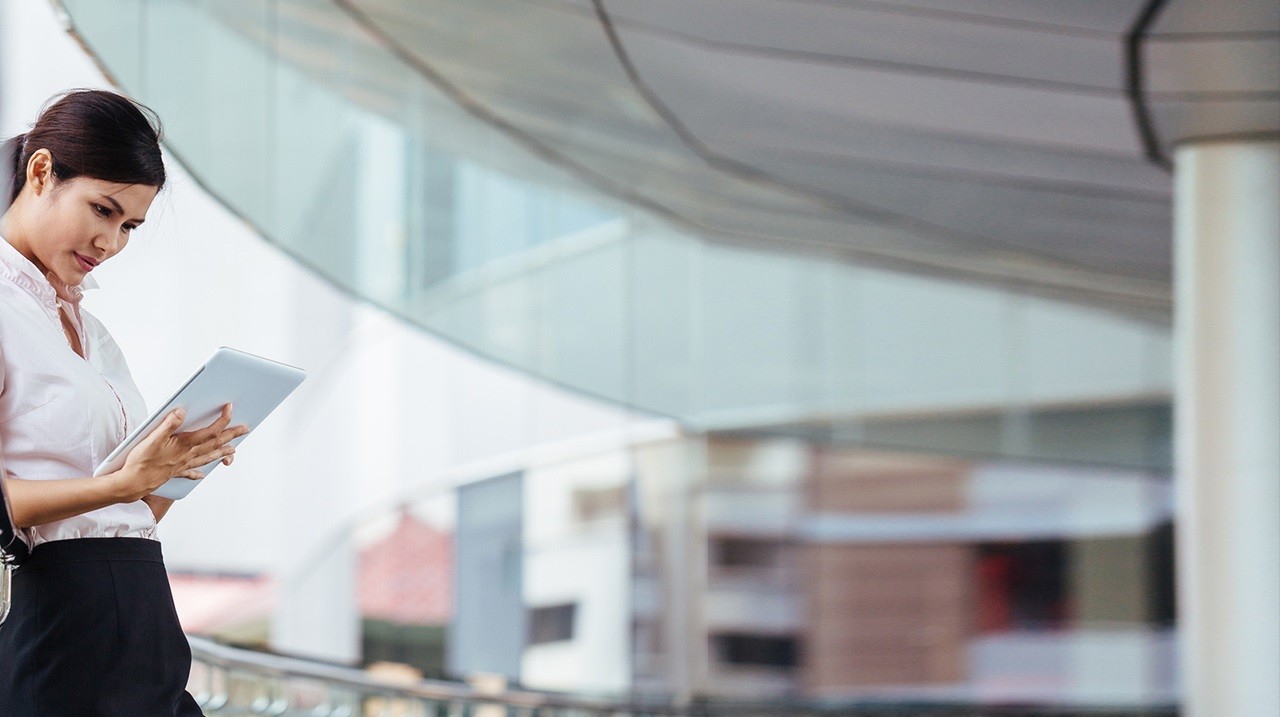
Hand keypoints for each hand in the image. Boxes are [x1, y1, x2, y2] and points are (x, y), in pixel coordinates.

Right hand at [110, 403, 247, 501]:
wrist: (132, 483)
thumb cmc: (141, 461)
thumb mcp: (152, 438)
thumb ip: (168, 424)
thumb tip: (182, 411)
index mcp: (185, 444)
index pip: (210, 431)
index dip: (223, 419)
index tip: (230, 408)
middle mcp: (188, 455)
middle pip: (215, 444)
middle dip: (232, 435)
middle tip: (245, 429)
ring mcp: (183, 465)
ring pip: (208, 457)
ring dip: (222, 452)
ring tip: (233, 450)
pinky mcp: (174, 473)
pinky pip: (190, 472)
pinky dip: (198, 472)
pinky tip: (202, 475)